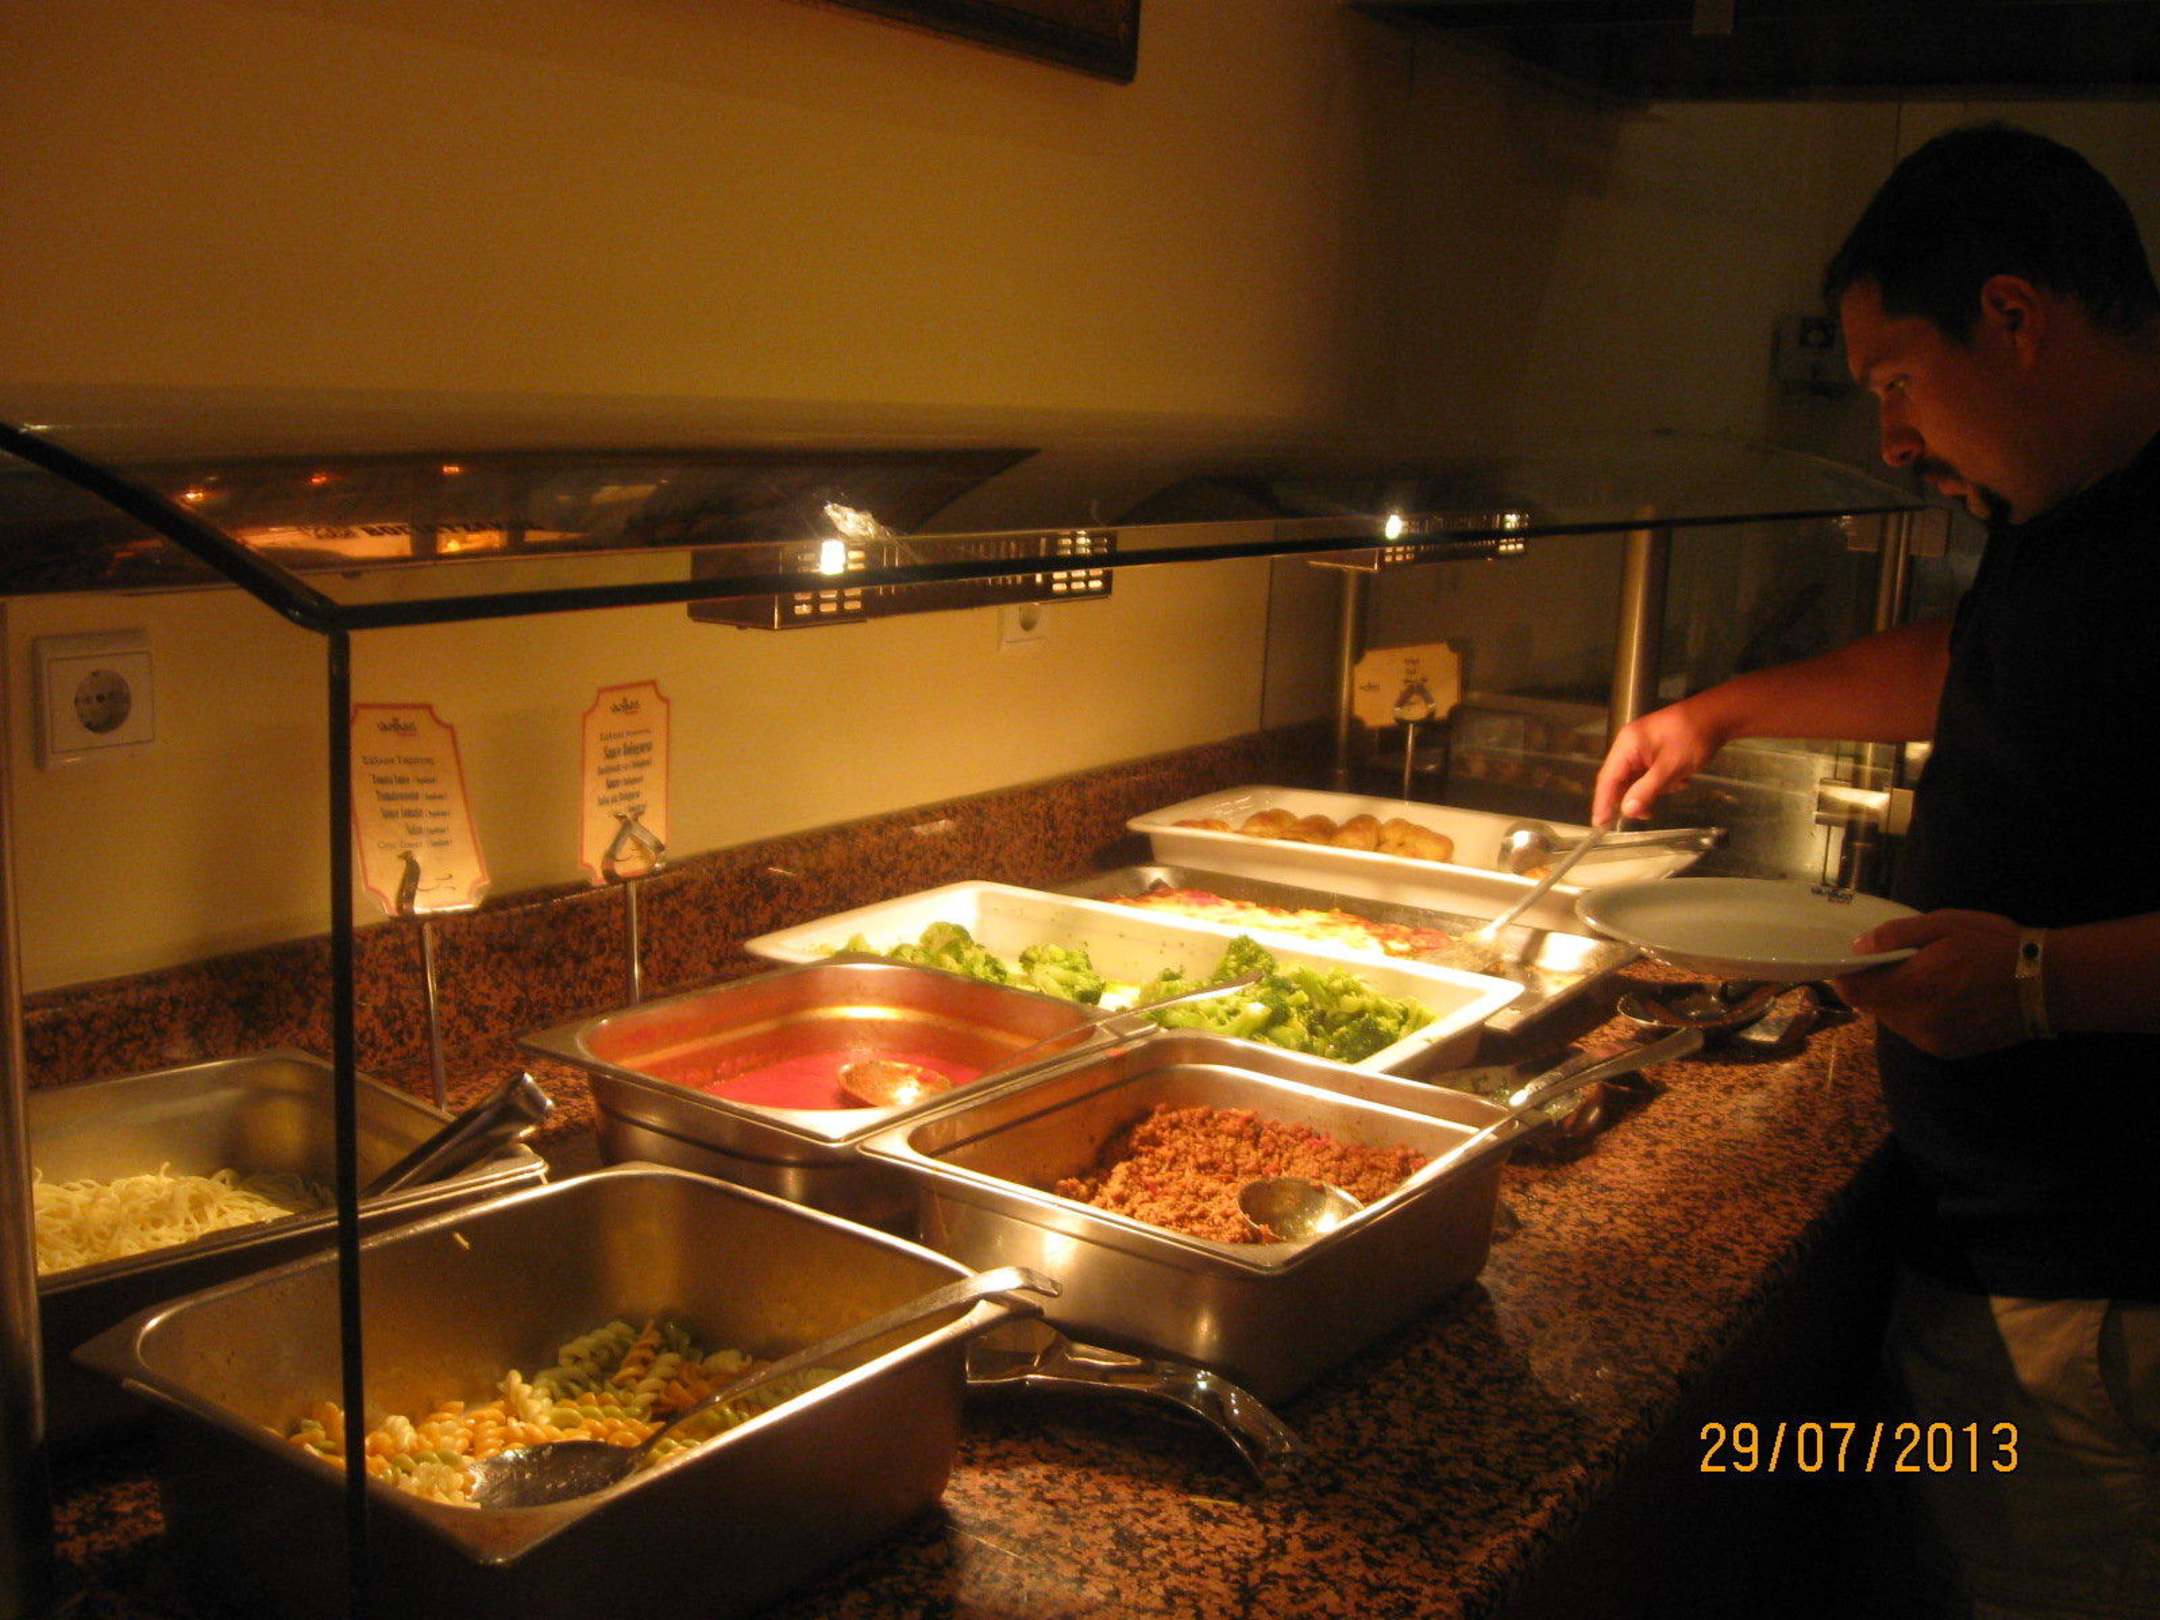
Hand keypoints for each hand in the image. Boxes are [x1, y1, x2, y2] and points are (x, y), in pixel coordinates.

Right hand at [1592, 700, 1728, 825]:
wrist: (1717, 716)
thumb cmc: (1693, 739)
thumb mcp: (1670, 768)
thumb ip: (1646, 790)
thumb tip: (1626, 811)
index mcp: (1626, 745)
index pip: (1607, 779)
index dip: (1602, 803)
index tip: (1600, 825)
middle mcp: (1628, 745)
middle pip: (1620, 780)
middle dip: (1635, 796)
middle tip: (1648, 814)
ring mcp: (1640, 747)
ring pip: (1636, 779)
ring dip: (1654, 788)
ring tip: (1676, 784)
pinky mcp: (1653, 749)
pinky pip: (1648, 773)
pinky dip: (1662, 781)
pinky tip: (1680, 779)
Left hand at [1830, 909, 2024, 1057]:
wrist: (2050, 985)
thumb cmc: (1997, 946)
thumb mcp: (1945, 925)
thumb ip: (1896, 936)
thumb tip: (1859, 947)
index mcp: (1912, 989)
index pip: (1854, 991)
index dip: (1846, 975)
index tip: (1850, 961)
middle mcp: (1917, 1023)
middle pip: (1873, 1007)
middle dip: (1875, 986)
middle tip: (1892, 963)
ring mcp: (1933, 1041)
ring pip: (1893, 1021)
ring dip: (1896, 1000)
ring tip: (1921, 978)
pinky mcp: (1949, 1051)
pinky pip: (1916, 1031)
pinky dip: (1918, 1014)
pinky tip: (1940, 997)